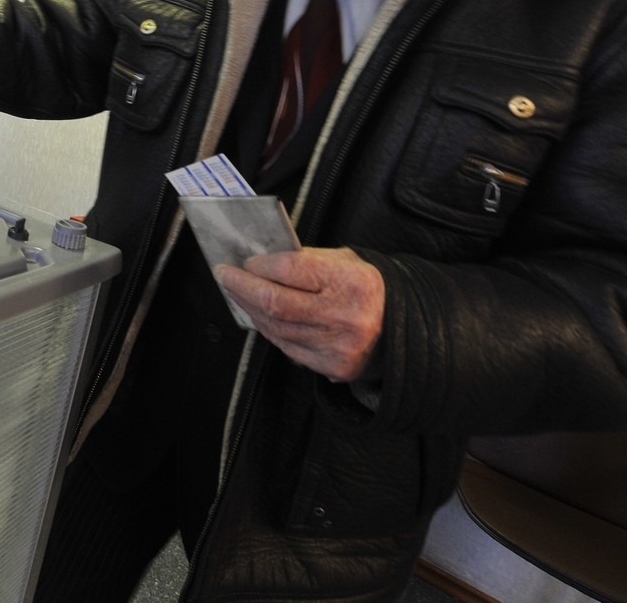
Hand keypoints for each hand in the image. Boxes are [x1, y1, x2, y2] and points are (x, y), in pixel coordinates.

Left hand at [217, 248, 384, 381]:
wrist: (401, 330)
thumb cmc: (366, 289)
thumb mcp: (346, 261)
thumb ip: (307, 259)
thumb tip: (263, 260)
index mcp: (351, 281)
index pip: (290, 270)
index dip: (260, 265)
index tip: (245, 261)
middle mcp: (344, 316)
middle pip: (276, 302)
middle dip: (242, 287)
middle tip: (224, 275)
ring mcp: (337, 346)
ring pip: (276, 327)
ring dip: (250, 309)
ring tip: (237, 293)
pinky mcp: (332, 367)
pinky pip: (286, 346)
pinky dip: (268, 329)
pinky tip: (259, 315)